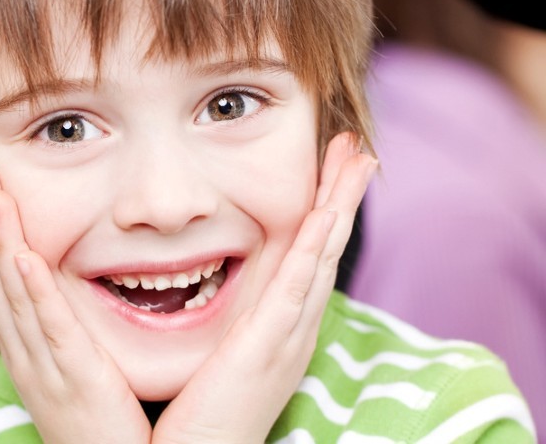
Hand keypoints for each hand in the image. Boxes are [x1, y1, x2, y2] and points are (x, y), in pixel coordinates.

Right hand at [0, 169, 151, 443]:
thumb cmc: (99, 428)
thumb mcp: (68, 371)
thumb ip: (59, 332)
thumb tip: (54, 290)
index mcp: (22, 348)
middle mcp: (23, 352)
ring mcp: (43, 364)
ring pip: (13, 291)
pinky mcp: (74, 375)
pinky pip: (50, 325)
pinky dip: (33, 289)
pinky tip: (23, 255)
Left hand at [152, 133, 376, 443]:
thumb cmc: (203, 411)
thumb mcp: (222, 350)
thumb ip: (227, 314)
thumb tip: (201, 274)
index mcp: (284, 324)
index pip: (310, 254)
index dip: (327, 208)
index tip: (335, 166)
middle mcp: (295, 325)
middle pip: (327, 247)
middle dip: (344, 195)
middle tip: (359, 149)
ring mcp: (288, 334)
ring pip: (322, 256)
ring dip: (340, 206)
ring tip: (357, 161)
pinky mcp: (270, 344)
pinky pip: (297, 287)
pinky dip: (315, 249)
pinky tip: (327, 215)